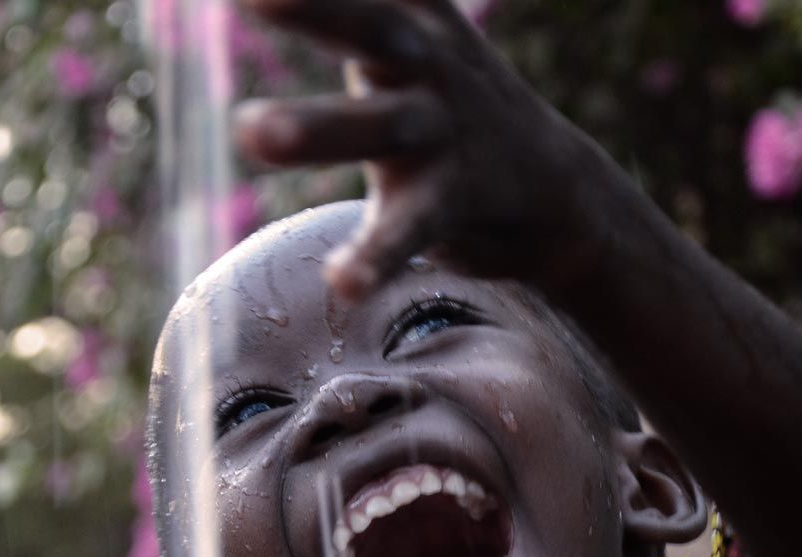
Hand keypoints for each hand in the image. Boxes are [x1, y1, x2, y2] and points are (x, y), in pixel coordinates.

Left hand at [234, 0, 619, 299]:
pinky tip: (342, 283)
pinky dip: (374, 258)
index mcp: (413, 13)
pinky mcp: (447, 204)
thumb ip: (361, 3)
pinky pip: (407, 231)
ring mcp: (439, 133)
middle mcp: (427, 62)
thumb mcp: (415, 23)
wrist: (552, 189)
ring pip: (378, 126)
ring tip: (248, 129)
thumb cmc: (445, 95)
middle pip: (371, 25)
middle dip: (315, 3)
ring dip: (316, 127)